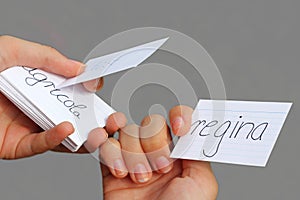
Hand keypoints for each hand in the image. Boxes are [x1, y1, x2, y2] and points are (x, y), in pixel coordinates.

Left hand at [0, 35, 105, 158]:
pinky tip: (66, 129)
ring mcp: (26, 126)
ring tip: (97, 129)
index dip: (87, 90)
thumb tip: (80, 68)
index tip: (98, 88)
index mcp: (36, 85)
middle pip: (70, 114)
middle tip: (110, 119)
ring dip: (82, 133)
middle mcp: (35, 106)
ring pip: (61, 135)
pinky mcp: (15, 145)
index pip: (69, 90)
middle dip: (93, 118)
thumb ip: (48, 57)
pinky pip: (39, 145)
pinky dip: (55, 139)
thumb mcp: (12, 51)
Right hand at [100, 106, 217, 199]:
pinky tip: (119, 171)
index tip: (179, 127)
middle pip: (150, 122)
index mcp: (179, 155)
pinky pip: (106, 144)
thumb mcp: (201, 184)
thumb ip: (197, 153)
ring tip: (138, 178)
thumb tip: (194, 131)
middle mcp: (156, 153)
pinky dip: (110, 153)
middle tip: (159, 168)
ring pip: (127, 131)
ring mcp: (133, 158)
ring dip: (132, 154)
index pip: (177, 119)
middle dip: (153, 143)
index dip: (178, 115)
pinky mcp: (111, 167)